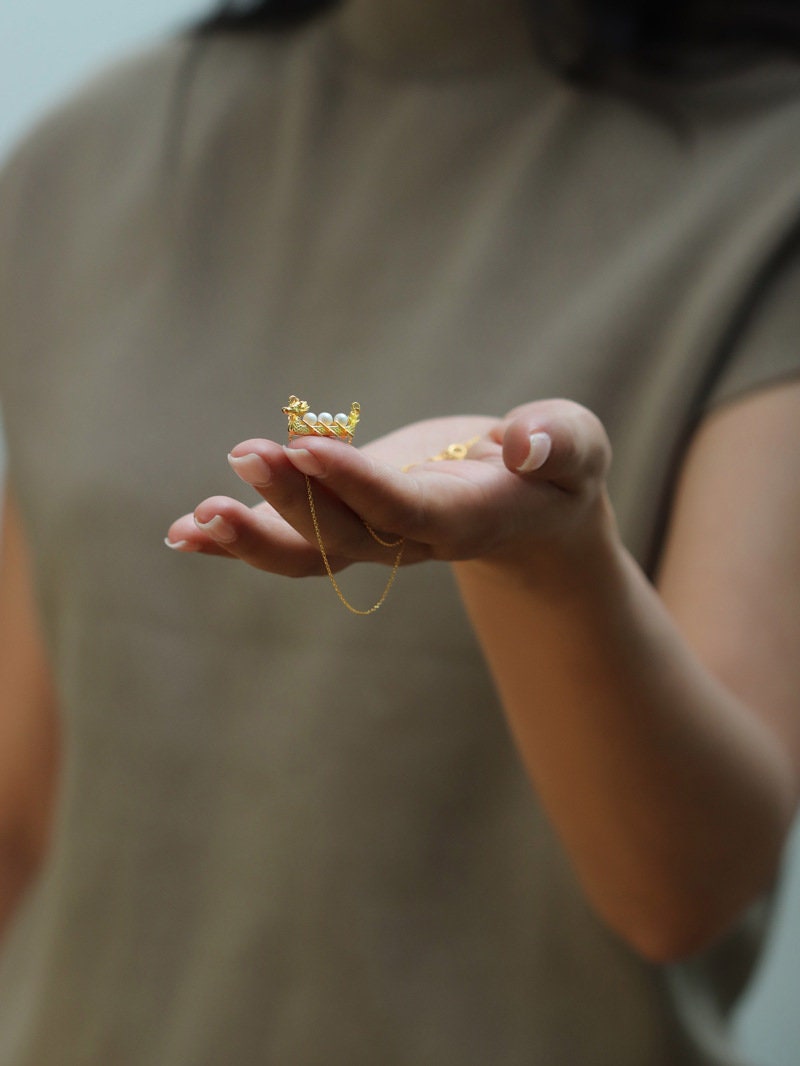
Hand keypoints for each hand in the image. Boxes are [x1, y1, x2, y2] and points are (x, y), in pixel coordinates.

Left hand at [165, 400, 612, 576]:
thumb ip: (561, 443)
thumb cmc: (557, 471)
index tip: (308, 446)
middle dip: (293, 499)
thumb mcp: (580, 447)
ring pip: (308, 552)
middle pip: (346, 535)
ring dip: (250, 535)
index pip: (405, 510)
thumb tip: (523, 444)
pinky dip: (237, 540)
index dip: (357, 484)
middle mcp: (412, 539)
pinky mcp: (348, 521)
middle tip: (245, 453)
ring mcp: (374, 537)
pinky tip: (184, 532)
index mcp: (467, 519)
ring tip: (194, 521)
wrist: (528, 506)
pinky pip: (290, 542)